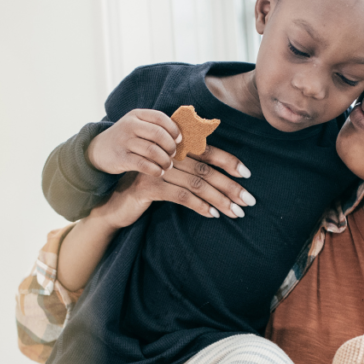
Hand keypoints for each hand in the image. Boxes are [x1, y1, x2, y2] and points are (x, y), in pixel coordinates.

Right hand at [87, 109, 182, 175]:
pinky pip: (144, 164)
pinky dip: (155, 170)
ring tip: (168, 165)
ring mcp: (124, 141)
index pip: (161, 118)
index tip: (179, 140)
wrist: (99, 150)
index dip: (174, 129)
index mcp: (137, 115)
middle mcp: (130, 125)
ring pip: (153, 151)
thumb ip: (155, 127)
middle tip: (173, 155)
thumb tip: (182, 137)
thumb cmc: (126, 139)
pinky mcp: (121, 157)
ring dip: (165, 160)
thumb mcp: (137, 126)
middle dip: (170, 146)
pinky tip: (159, 172)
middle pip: (159, 134)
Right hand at [87, 112, 253, 217]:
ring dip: (219, 199)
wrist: (115, 204)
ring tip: (236, 212)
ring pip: (196, 183)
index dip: (228, 162)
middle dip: (230, 187)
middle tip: (248, 201)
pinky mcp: (149, 187)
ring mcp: (157, 169)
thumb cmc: (149, 190)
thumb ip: (191, 172)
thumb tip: (225, 181)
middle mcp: (168, 155)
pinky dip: (199, 205)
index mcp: (176, 149)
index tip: (247, 174)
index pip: (207, 152)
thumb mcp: (171, 177)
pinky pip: (180, 196)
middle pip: (205, 169)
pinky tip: (212, 214)